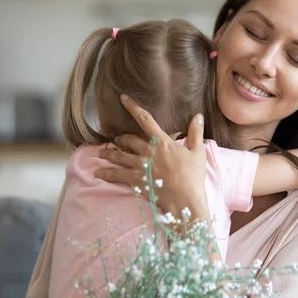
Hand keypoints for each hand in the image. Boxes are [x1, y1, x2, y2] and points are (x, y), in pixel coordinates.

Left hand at [95, 95, 208, 219]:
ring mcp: (140, 166)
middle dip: (120, 138)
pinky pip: (116, 175)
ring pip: (119, 156)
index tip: (123, 98)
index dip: (133, 107)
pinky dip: (106, 173)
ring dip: (109, 153)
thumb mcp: (198, 152)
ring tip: (102, 152)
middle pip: (128, 140)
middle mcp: (147, 151)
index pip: (145, 120)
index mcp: (162, 142)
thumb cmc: (193, 176)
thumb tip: (198, 116)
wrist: (185, 198)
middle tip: (116, 139)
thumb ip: (195, 133)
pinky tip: (98, 173)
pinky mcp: (135, 180)